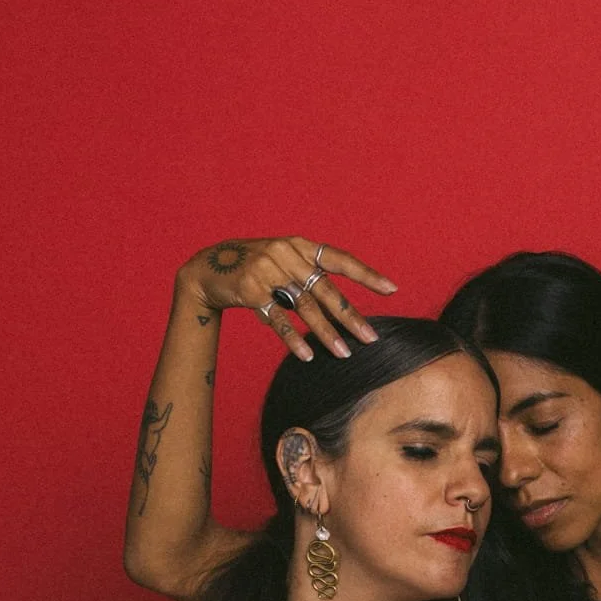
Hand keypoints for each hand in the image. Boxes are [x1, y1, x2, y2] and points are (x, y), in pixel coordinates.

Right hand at [177, 235, 397, 362]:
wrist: (209, 268)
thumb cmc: (256, 270)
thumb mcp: (284, 263)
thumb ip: (310, 277)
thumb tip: (343, 309)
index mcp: (300, 246)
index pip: (340, 259)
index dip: (366, 274)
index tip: (391, 290)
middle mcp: (286, 254)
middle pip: (326, 290)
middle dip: (350, 317)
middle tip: (370, 338)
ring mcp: (268, 270)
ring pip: (304, 307)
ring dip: (326, 333)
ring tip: (344, 353)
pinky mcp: (250, 289)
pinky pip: (277, 318)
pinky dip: (293, 337)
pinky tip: (307, 354)